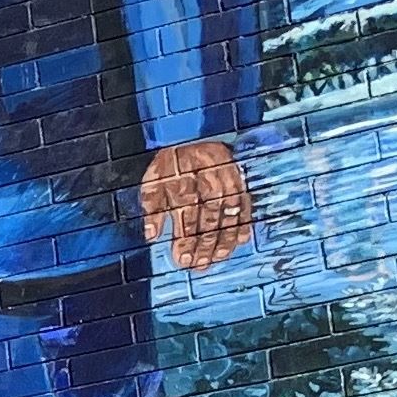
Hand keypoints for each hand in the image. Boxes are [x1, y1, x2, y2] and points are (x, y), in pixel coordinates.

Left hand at [141, 138, 254, 274]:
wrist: (191, 131)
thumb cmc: (169, 163)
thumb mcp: (152, 181)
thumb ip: (151, 209)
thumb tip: (151, 236)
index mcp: (182, 181)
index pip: (185, 216)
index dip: (185, 240)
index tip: (183, 260)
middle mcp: (206, 180)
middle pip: (208, 217)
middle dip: (205, 243)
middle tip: (201, 265)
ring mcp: (225, 178)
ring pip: (228, 212)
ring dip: (224, 238)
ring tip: (219, 258)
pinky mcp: (239, 177)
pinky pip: (245, 202)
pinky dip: (244, 221)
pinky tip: (242, 239)